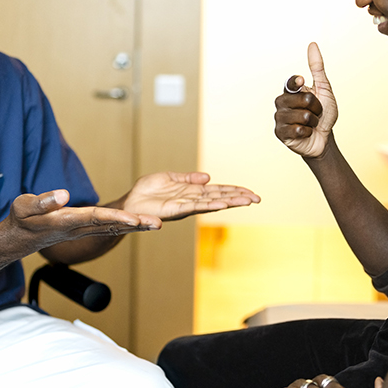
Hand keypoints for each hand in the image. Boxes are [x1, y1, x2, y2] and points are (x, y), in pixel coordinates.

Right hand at [8, 189, 161, 252]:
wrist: (21, 238)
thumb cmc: (22, 220)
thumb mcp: (24, 207)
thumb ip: (43, 202)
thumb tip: (64, 195)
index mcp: (67, 221)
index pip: (95, 218)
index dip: (116, 218)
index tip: (134, 219)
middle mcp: (80, 228)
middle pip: (113, 225)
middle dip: (136, 225)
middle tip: (158, 223)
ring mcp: (84, 230)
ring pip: (115, 228)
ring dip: (137, 227)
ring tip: (159, 224)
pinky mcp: (86, 228)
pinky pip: (111, 227)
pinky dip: (128, 225)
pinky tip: (143, 224)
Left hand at [121, 171, 259, 220]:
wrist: (129, 202)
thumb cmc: (147, 191)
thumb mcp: (169, 178)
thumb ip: (188, 178)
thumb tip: (207, 177)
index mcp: (192, 191)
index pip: (218, 190)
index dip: (234, 191)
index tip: (251, 193)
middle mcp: (192, 199)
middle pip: (220, 197)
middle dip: (238, 198)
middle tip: (257, 198)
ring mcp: (185, 205)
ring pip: (212, 203)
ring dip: (229, 202)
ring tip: (246, 201)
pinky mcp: (175, 209)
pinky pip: (196, 206)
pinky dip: (209, 205)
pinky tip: (222, 204)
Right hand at [274, 42, 337, 157]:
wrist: (324, 138)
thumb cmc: (324, 115)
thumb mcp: (324, 90)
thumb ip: (317, 68)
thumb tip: (312, 44)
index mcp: (291, 91)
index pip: (290, 83)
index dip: (296, 82)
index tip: (301, 80)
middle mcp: (282, 103)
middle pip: (302, 100)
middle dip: (316, 108)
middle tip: (316, 113)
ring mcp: (279, 118)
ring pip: (302, 116)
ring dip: (313, 122)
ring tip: (311, 124)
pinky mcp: (280, 133)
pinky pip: (297, 130)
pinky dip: (307, 132)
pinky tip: (305, 133)